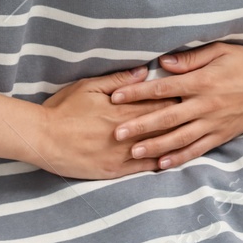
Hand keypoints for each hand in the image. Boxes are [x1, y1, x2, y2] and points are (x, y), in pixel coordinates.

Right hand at [35, 67, 184, 178]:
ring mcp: (121, 154)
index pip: (160, 103)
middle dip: (183, 119)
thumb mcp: (89, 86)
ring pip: (158, 147)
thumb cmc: (63, 109)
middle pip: (164, 124)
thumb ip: (119, 80)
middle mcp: (127, 132)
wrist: (41, 139)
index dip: (178, 99)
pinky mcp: (114, 171)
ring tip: (194, 136)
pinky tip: (173, 160)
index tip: (192, 94)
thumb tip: (144, 72)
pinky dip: (160, 163)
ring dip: (176, 142)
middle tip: (201, 113)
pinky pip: (143, 168)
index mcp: (123, 109)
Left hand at [108, 42, 242, 169]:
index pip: (163, 88)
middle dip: (139, 126)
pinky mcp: (222, 135)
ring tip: (134, 152)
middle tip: (116, 133)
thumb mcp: (220, 51)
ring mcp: (214, 122)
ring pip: (180, 138)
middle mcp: (206, 105)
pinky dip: (180, 157)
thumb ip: (191, 59)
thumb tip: (163, 64)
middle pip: (167, 117)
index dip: (138, 93)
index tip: (116, 97)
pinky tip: (163, 164)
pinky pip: (198, 149)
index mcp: (203, 81)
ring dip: (155, 146)